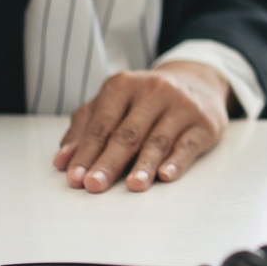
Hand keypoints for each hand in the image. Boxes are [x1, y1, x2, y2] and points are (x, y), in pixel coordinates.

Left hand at [53, 61, 231, 193]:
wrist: (196, 80)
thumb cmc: (145, 100)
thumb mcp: (113, 104)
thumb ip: (85, 128)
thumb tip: (62, 160)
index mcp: (123, 86)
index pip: (100, 124)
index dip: (86, 152)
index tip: (75, 178)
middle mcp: (153, 91)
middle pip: (127, 133)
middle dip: (109, 161)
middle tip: (95, 185)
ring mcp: (181, 106)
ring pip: (158, 139)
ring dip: (144, 164)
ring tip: (133, 185)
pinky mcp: (204, 122)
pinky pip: (188, 144)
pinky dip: (177, 161)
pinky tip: (166, 175)